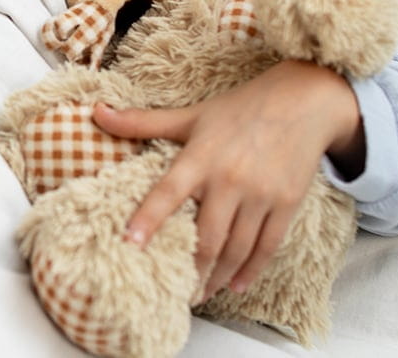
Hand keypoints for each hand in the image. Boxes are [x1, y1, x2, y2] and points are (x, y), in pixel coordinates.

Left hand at [93, 60, 362, 301]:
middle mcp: (230, 179)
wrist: (301, 103)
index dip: (148, 218)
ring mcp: (261, 194)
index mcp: (200, 157)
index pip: (168, 192)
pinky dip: (251, 270)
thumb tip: (96, 111)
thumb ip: (142, 121)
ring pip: (237, 248)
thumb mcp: (190, 115)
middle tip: (174, 292)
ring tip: (201, 294)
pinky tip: (236, 285)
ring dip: (218, 277)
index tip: (130, 245)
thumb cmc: (238, 109)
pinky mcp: (287, 204)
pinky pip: (268, 246)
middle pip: (207, 236)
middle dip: (190, 269)